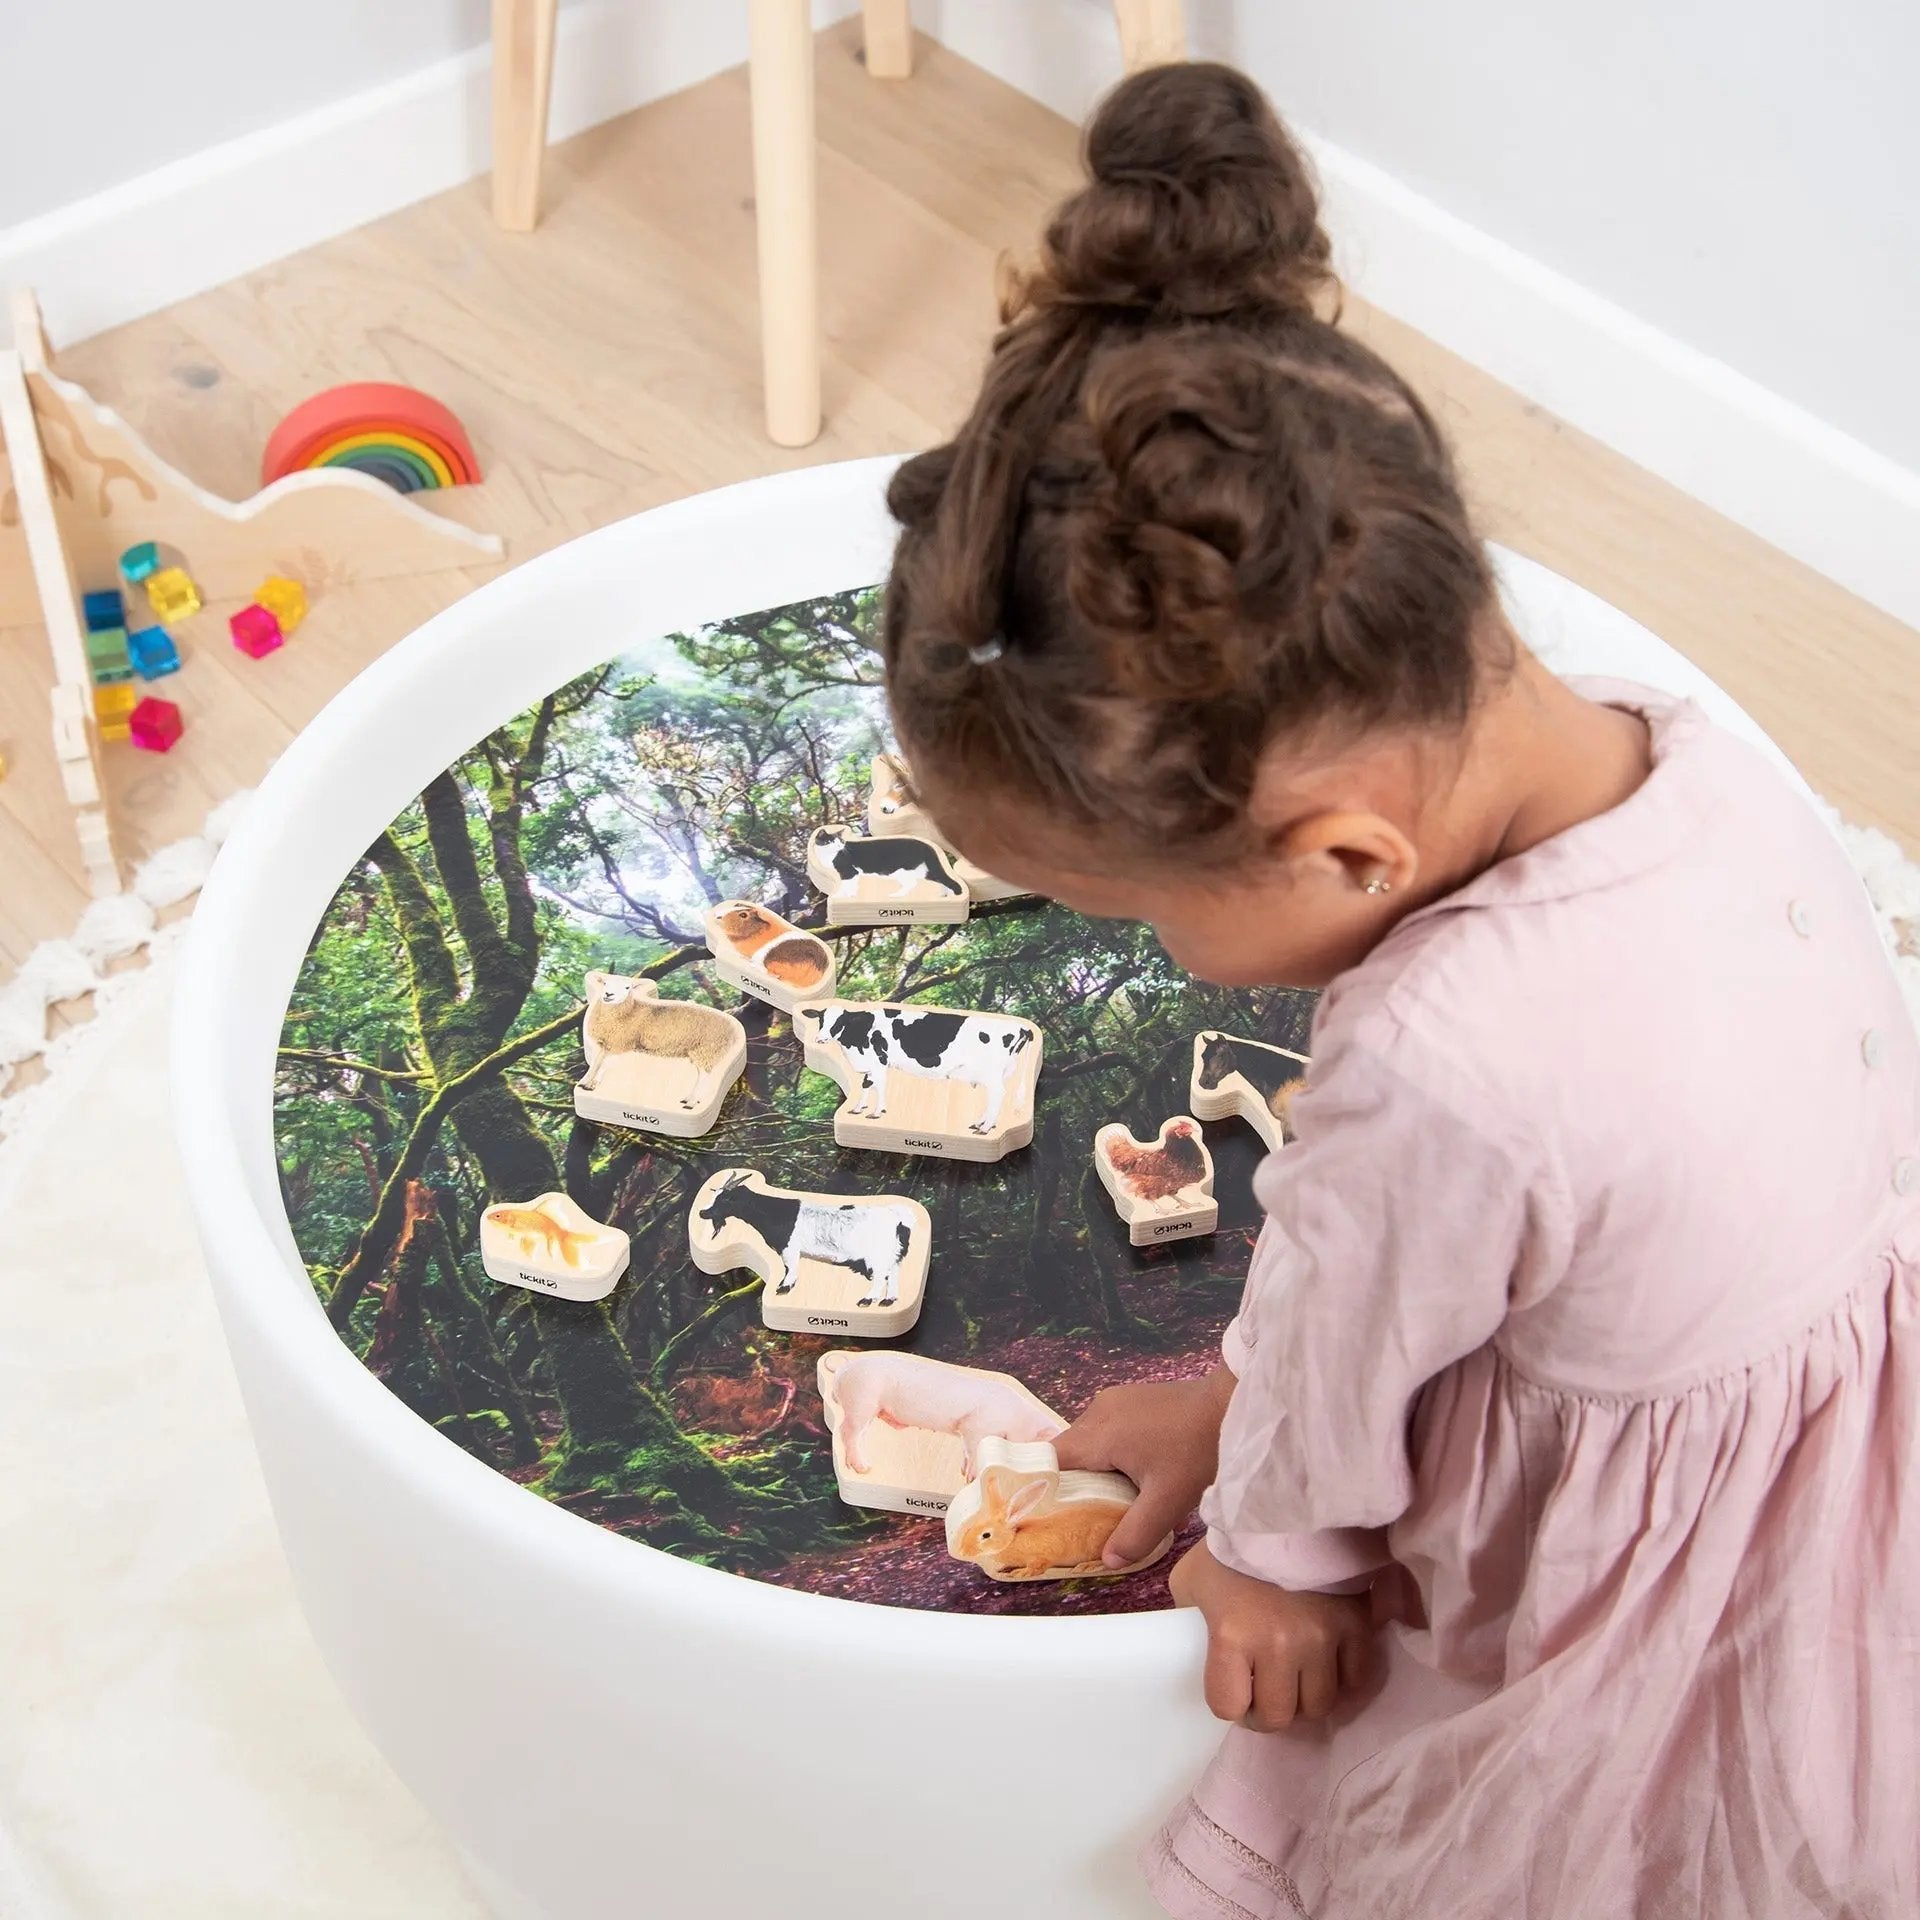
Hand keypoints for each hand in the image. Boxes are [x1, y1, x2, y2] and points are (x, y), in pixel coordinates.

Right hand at [1053, 1366, 1234, 1566]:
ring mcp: (1114, 1399)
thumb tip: (1107, 1561)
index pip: (1050, 1460)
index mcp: (1099, 1433)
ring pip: (1086, 1439)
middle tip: (1079, 1515)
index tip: (1048, 1514)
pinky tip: (1128, 1472)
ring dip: (1091, 1467)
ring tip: (1105, 1499)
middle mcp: (1098, 1411)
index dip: (1044, 1488)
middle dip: (1071, 1483)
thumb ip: (1134, 1535)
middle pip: (1067, 1451)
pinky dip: (1106, 1451)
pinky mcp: (1130, 1397)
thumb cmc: (1197, 1452)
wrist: (1232, 1406)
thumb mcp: (1167, 1502)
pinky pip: (1104, 1428)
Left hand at [1169, 1539, 1376, 1729]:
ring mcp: (1322, 1637)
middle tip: (1265, 1691)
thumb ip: (1190, 1620)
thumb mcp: (1190, 1582)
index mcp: (1233, 1634)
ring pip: (1320, 1705)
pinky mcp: (1356, 1625)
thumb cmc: (1230, 1548)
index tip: (1233, 1690)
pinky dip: (1342, 1680)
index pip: (1229, 1706)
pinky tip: (1327, 1666)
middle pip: (1279, 1715)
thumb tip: (1192, 1651)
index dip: (1229, 1702)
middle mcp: (1280, 1644)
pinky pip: (1356, 1679)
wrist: (1282, 1507)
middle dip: (1267, 1709)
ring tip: (1296, 1680)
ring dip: (1304, 1698)